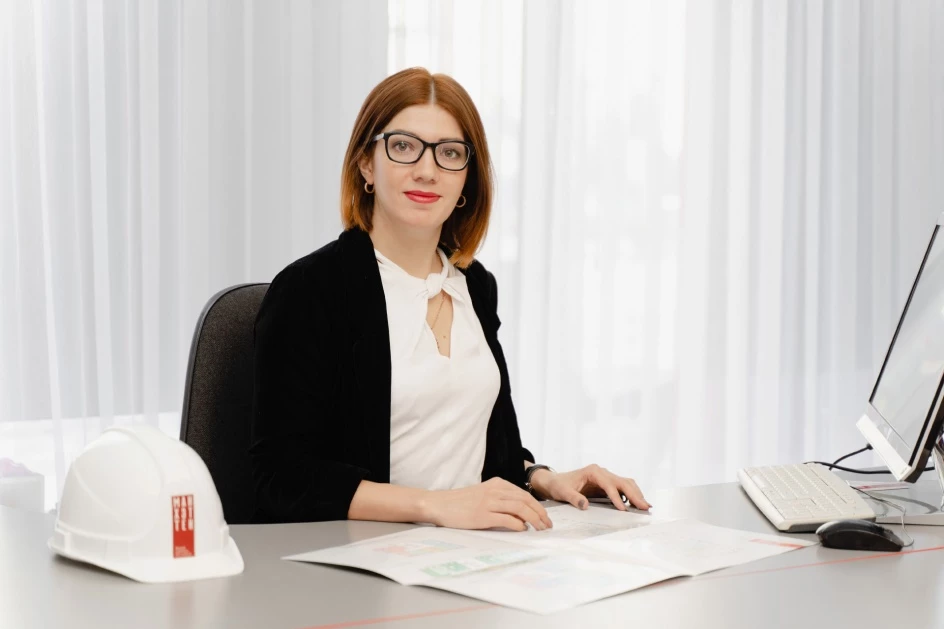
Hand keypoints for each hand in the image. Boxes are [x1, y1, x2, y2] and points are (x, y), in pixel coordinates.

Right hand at [422, 477, 553, 531]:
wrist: (439, 504)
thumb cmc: (461, 502)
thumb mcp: (483, 494)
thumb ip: (501, 499)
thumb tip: (521, 515)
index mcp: (497, 484)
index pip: (524, 494)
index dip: (538, 506)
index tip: (545, 518)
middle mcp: (495, 490)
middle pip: (526, 500)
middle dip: (540, 513)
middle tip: (547, 526)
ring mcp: (488, 502)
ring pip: (520, 508)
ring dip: (534, 519)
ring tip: (540, 529)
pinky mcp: (482, 515)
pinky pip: (506, 519)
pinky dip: (518, 524)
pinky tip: (522, 529)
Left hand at [530, 464, 650, 510]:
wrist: (555, 481)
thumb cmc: (559, 485)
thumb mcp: (562, 492)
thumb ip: (573, 498)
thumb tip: (584, 505)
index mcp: (593, 471)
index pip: (609, 484)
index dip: (616, 497)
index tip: (623, 509)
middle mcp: (602, 472)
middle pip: (622, 482)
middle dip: (634, 494)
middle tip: (644, 507)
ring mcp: (606, 477)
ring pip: (626, 483)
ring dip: (636, 494)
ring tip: (646, 506)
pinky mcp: (607, 484)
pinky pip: (623, 488)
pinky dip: (632, 494)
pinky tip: (638, 504)